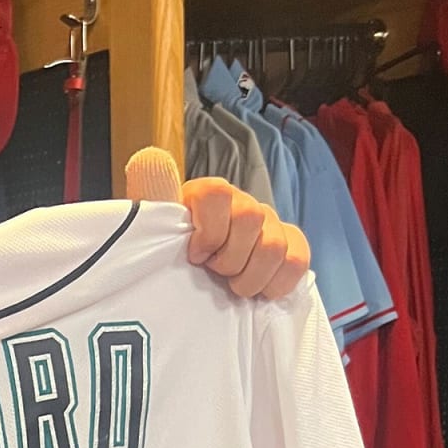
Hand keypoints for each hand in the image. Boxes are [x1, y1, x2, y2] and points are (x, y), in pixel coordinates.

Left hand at [126, 147, 309, 298]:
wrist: (194, 276)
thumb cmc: (171, 251)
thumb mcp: (154, 225)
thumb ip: (152, 193)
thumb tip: (149, 157)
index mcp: (207, 193)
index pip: (216, 193)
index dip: (208, 231)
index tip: (196, 256)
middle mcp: (242, 202)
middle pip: (250, 218)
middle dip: (229, 259)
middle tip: (214, 273)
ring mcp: (270, 223)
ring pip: (275, 245)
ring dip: (251, 277)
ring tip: (234, 286)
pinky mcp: (290, 246)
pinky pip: (298, 260)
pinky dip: (278, 282)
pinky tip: (260, 290)